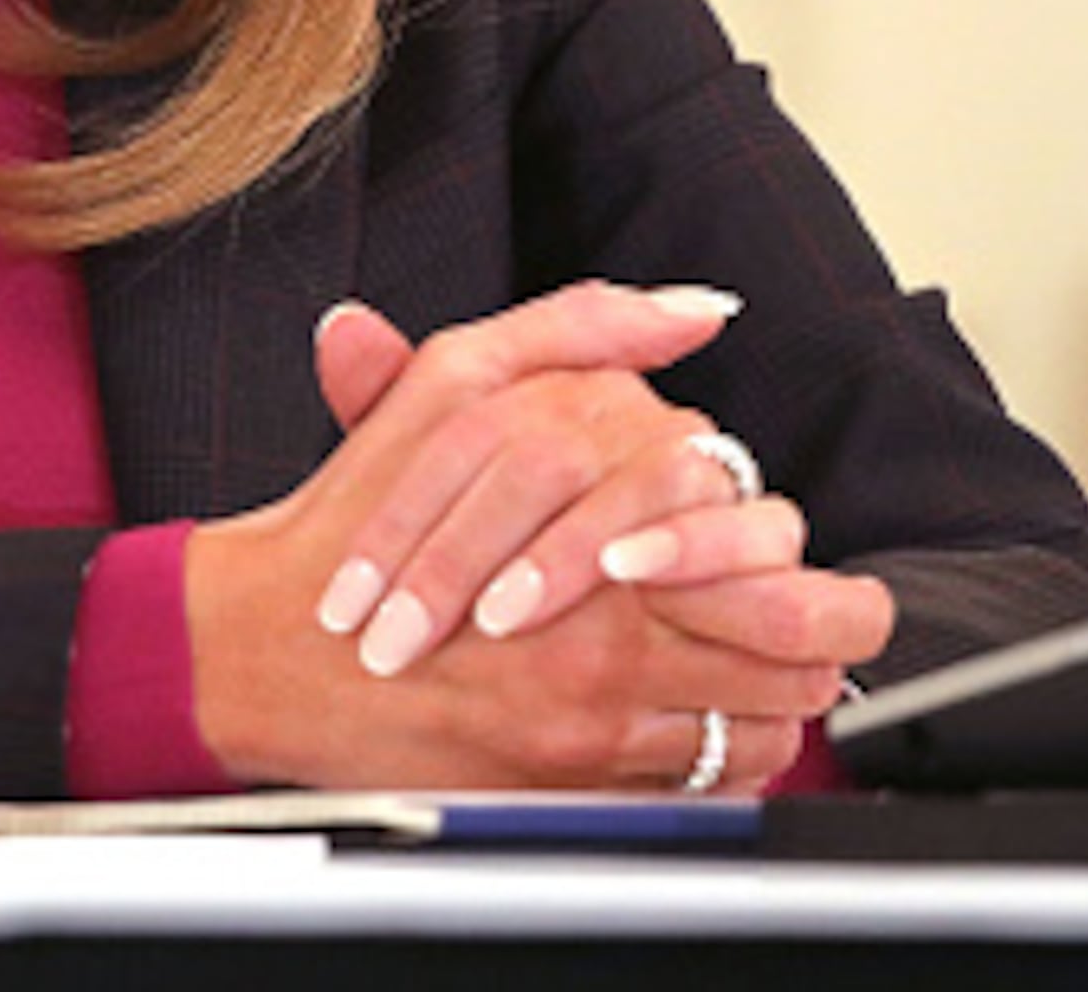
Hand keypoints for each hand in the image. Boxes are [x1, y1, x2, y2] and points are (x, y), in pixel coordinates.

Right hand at [178, 284, 890, 792]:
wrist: (267, 642)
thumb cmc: (354, 511)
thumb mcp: (454, 378)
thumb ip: (582, 327)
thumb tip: (699, 310)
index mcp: (594, 512)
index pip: (761, 534)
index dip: (796, 555)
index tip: (780, 555)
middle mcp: (604, 617)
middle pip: (789, 634)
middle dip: (819, 632)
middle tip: (813, 626)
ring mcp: (589, 703)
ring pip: (754, 712)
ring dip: (773, 696)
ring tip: (758, 675)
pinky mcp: (568, 772)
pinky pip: (696, 777)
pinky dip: (718, 756)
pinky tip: (695, 725)